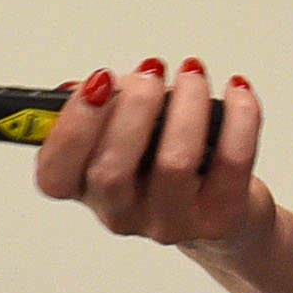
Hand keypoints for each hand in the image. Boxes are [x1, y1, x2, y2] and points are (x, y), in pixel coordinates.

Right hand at [32, 56, 268, 253]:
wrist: (224, 214)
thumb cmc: (163, 162)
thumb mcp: (123, 133)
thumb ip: (104, 107)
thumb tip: (97, 84)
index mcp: (85, 188)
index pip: (55, 175)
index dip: (71, 127)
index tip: (98, 82)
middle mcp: (120, 213)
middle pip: (112, 171)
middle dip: (133, 108)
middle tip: (152, 71)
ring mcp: (170, 222)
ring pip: (174, 163)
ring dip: (186, 105)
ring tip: (193, 75)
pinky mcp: (219, 218)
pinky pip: (231, 163)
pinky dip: (237, 118)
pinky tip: (236, 90)